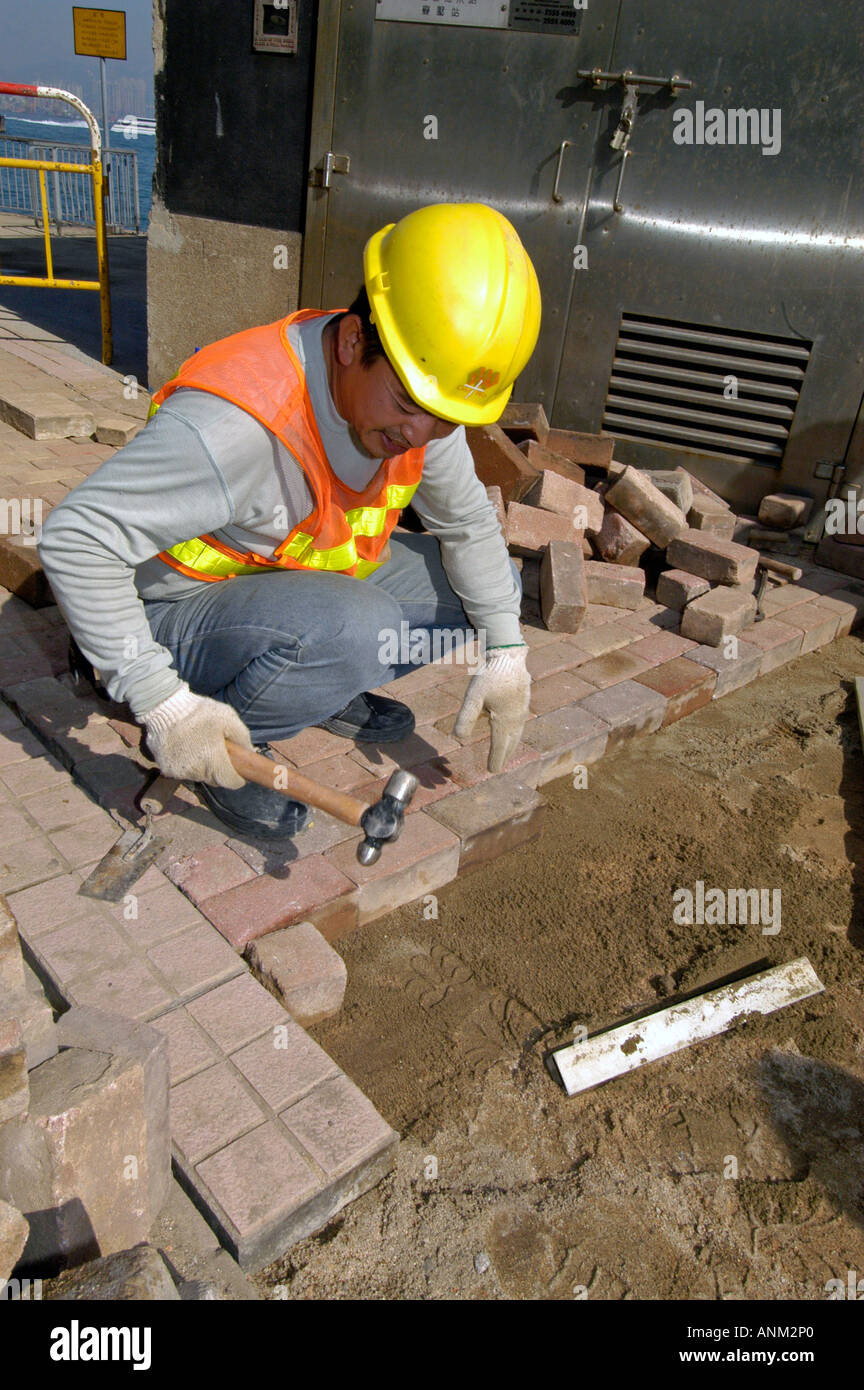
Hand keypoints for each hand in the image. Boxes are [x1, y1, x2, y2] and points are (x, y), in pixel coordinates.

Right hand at [142, 685, 254, 787]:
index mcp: (214, 761)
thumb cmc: (200, 712)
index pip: (231, 783)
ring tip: (199, 745)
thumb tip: (251, 752)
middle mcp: (196, 771)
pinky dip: (186, 763)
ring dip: (201, 766)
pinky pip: (182, 771)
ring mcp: (180, 771)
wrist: (165, 707)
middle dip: (219, 770)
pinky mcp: (167, 769)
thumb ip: (242, 737)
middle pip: (214, 780)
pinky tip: (185, 747)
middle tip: (217, 751)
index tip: (238, 771)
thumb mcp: (228, 718)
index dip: (237, 778)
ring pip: (198, 776)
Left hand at [453, 644, 529, 772]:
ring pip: (517, 734)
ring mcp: (522, 711)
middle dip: (504, 755)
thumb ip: (466, 718)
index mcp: (504, 721)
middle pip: (510, 743)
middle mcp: (516, 719)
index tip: (492, 771)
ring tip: (506, 753)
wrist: (509, 657)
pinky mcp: (523, 702)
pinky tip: (510, 731)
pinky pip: (519, 724)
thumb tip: (458, 738)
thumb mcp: (473, 697)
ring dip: (510, 745)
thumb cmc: (490, 676)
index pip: (499, 746)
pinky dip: (514, 733)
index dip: (495, 759)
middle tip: (498, 768)